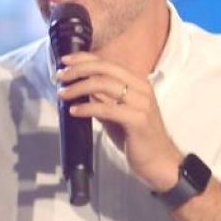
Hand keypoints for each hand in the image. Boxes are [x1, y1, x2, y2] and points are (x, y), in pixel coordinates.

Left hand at [56, 52, 183, 192]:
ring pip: (104, 85)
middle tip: (60, 77)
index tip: (65, 60)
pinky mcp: (138, 119)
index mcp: (137, 82)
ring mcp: (141, 103)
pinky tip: (74, 111)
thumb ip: (102, 99)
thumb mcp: (116, 113)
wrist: (160, 161)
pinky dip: (87, 107)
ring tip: (63, 94)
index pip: (107, 62)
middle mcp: (141, 88)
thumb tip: (81, 88)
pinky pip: (107, 108)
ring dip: (79, 87)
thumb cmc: (137, 137)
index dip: (84, 58)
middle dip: (78, 70)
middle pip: (104, 69)